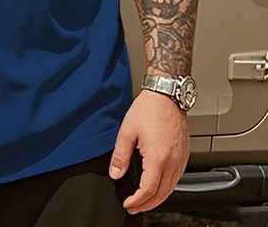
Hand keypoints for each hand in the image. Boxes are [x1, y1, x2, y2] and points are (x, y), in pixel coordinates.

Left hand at [109, 88, 190, 215]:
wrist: (167, 94)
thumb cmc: (149, 108)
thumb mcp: (127, 131)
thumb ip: (120, 155)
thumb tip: (115, 173)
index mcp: (158, 157)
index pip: (148, 190)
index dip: (137, 201)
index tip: (128, 204)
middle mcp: (173, 161)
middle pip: (162, 194)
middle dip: (147, 204)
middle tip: (134, 207)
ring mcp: (181, 158)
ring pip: (172, 188)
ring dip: (158, 198)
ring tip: (144, 201)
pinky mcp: (185, 154)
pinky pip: (177, 178)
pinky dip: (167, 187)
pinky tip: (159, 186)